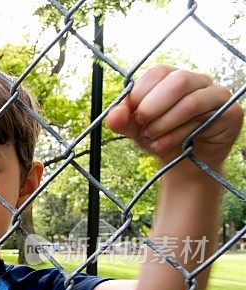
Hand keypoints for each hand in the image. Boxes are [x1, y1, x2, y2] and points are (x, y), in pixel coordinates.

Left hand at [107, 65, 242, 170]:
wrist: (181, 163)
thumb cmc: (159, 138)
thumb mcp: (135, 129)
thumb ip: (122, 120)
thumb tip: (113, 115)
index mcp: (173, 77)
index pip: (157, 72)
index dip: (140, 93)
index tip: (130, 115)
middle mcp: (198, 81)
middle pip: (177, 80)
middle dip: (152, 107)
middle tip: (141, 126)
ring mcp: (217, 95)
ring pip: (189, 102)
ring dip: (163, 124)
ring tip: (149, 139)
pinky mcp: (231, 113)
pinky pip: (205, 118)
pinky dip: (178, 134)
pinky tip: (162, 145)